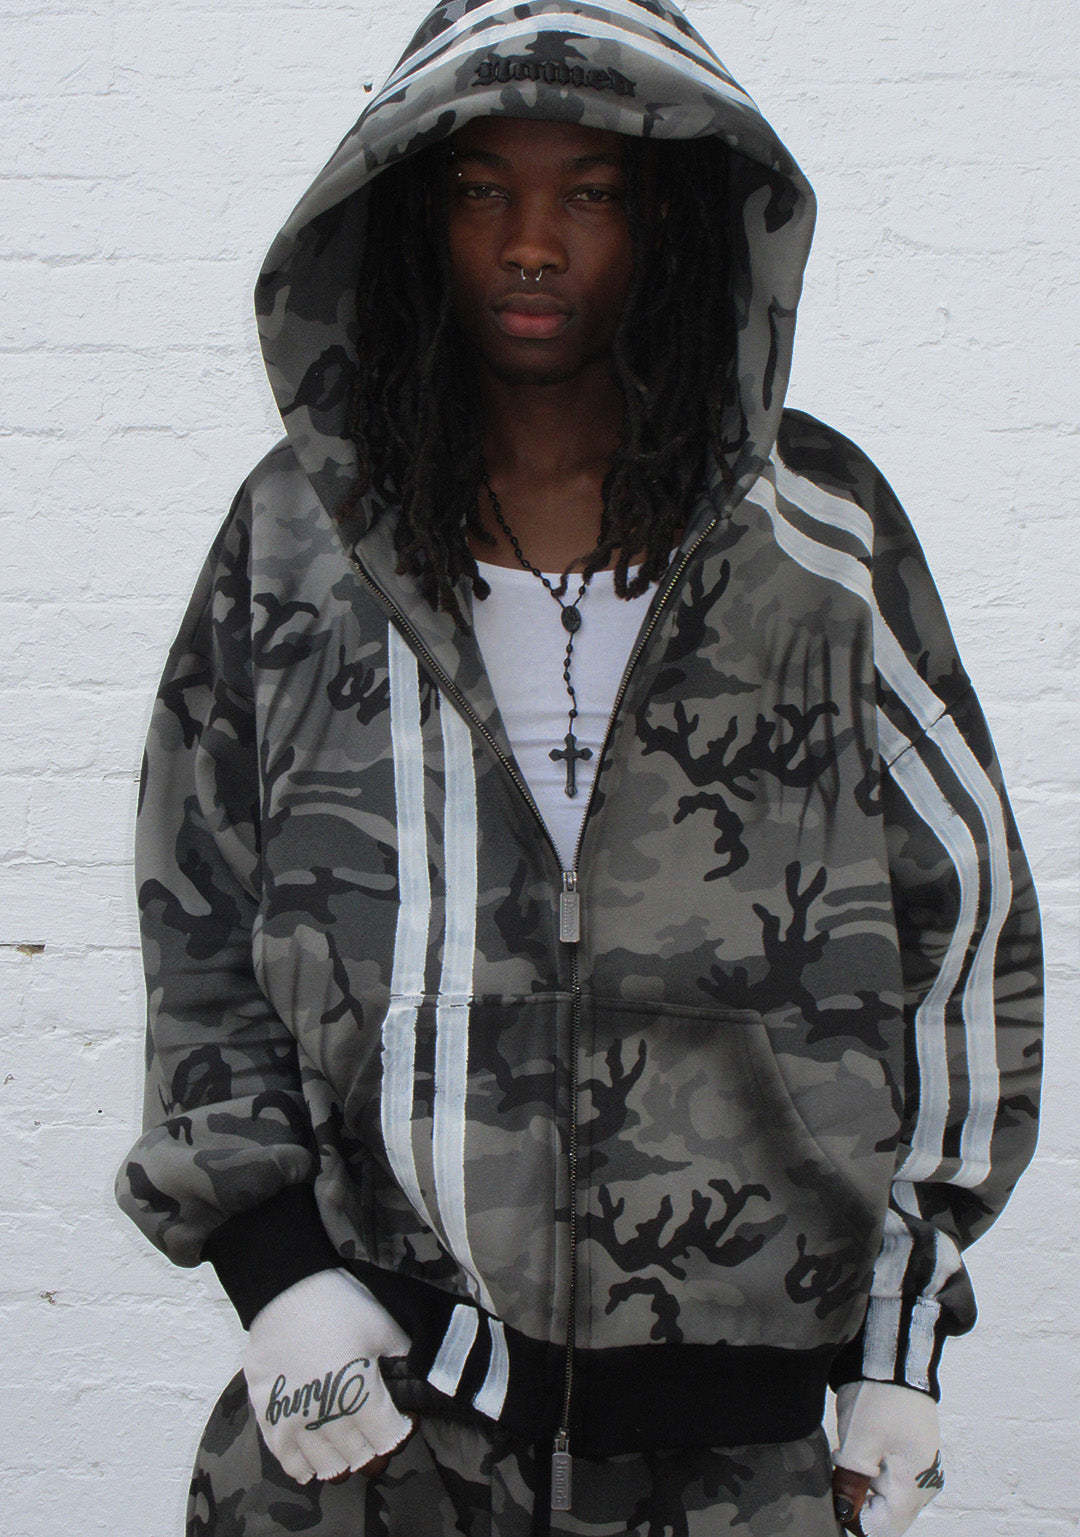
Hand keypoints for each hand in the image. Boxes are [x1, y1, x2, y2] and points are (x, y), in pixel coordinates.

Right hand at [242, 1267, 414, 1484]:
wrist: (285, 1290)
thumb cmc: (340, 1306)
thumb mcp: (384, 1328)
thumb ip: (406, 1360)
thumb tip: (421, 1381)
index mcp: (361, 1395)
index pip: (388, 1439)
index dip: (401, 1431)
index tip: (403, 1420)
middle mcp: (329, 1418)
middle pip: (359, 1457)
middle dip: (373, 1448)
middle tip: (374, 1431)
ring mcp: (295, 1423)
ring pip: (326, 1466)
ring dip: (342, 1461)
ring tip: (347, 1447)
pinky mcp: (269, 1419)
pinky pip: (289, 1462)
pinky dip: (305, 1467)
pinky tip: (314, 1461)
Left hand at [832, 1380, 944, 1535]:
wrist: (896, 1359)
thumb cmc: (881, 1397)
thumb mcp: (858, 1441)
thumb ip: (851, 1483)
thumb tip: (844, 1512)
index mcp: (916, 1485)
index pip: (886, 1527)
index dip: (857, 1519)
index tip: (838, 1495)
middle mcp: (924, 1484)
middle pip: (887, 1514)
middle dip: (858, 1499)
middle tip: (840, 1468)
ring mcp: (920, 1470)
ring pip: (886, 1496)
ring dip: (862, 1483)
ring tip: (848, 1454)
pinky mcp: (912, 1457)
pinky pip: (889, 1478)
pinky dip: (869, 1470)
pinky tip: (858, 1449)